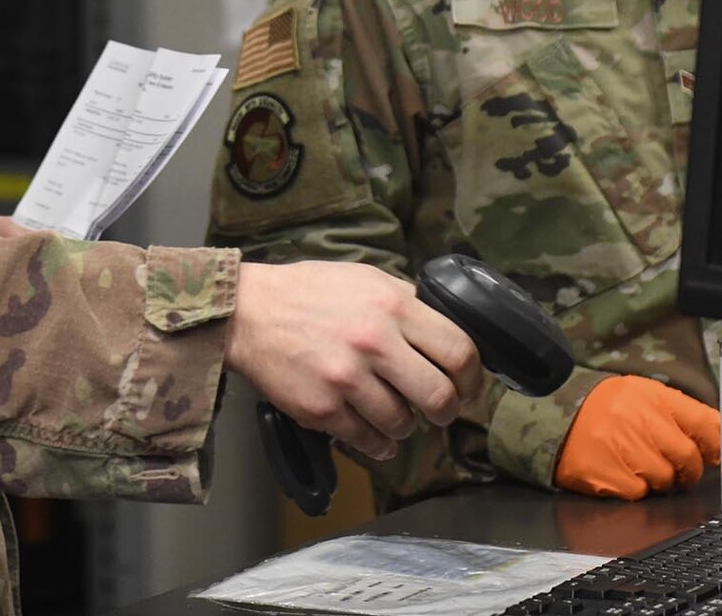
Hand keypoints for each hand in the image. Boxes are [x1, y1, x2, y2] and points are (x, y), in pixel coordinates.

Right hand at [224, 261, 483, 463]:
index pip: (458, 350)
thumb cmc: (307, 292)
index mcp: (393, 306)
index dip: (473, 377)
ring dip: (405, 425)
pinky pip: (369, 441)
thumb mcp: (364, 278)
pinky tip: (375, 433)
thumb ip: (405, 300)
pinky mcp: (323, 409)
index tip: (468, 387)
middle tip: (440, 411)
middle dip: (447, 410)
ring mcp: (348, 379)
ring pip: (403, 423)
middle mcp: (375, 342)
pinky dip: (378, 443)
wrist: (248, 312)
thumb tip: (442, 327)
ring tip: (395, 414)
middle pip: (439, 396)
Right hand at [553, 375, 719, 499]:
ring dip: (660, 480)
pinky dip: (636, 489)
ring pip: (665, 480)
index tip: (721, 457)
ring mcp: (620, 448)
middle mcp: (637, 420)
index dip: (718, 446)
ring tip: (642, 467)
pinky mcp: (604, 474)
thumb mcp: (642, 397)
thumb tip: (721, 440)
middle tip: (679, 471)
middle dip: (688, 471)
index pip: (704, 424)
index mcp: (652, 396)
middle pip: (687, 458)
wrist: (554, 415)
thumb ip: (680, 415)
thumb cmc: (607, 408)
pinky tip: (622, 473)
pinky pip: (639, 493)